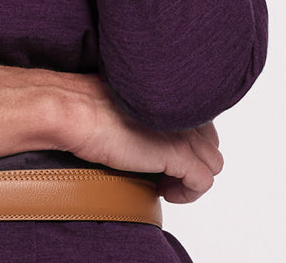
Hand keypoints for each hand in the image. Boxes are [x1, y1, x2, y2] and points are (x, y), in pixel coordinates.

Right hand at [58, 75, 222, 203]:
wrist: (73, 111)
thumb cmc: (86, 104)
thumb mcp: (124, 102)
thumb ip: (146, 111)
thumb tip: (145, 129)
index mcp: (169, 92)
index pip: (200, 121)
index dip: (185, 141)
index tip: (163, 152)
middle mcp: (182, 109)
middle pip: (210, 142)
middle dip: (192, 160)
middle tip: (165, 170)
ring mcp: (183, 132)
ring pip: (212, 163)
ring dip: (190, 178)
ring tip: (164, 182)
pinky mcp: (178, 154)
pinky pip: (203, 181)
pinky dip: (188, 193)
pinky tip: (164, 191)